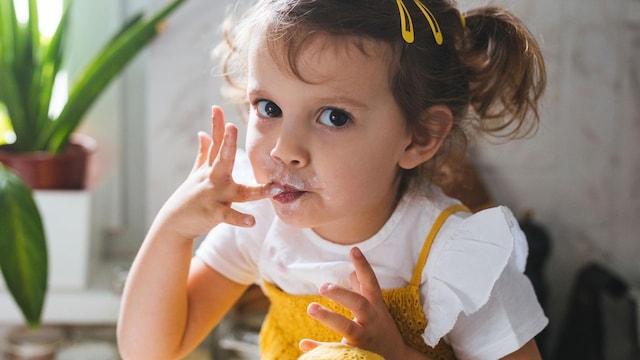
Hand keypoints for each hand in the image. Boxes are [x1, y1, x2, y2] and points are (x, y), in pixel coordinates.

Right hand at [151, 106, 273, 240]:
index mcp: (210, 169)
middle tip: (232, 127)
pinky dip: (240, 219)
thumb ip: (204, 153)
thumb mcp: (196, 173)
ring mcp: (214, 196)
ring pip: (238, 192)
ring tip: (273, 188)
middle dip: (227, 143)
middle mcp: (212, 179)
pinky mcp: (214, 214)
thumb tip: (203, 133)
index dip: (217, 126)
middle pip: (222, 159)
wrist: (174, 224)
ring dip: (256, 191)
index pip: (216, 144)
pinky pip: (230, 216)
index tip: (217, 108)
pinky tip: (252, 221)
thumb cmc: (189, 197)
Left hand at [300, 247, 417, 359]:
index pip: (371, 283)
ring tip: (312, 308)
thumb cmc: (381, 329)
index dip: (363, 266)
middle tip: (323, 286)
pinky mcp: (357, 354)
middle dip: (342, 294)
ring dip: (330, 317)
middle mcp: (372, 321)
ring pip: (348, 328)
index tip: (353, 250)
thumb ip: (363, 290)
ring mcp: (365, 339)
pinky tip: (303, 342)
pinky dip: (319, 348)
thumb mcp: (376, 308)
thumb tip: (352, 271)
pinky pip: (336, 351)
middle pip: (359, 305)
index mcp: (376, 307)